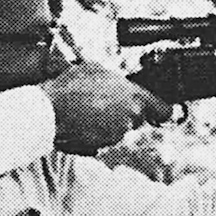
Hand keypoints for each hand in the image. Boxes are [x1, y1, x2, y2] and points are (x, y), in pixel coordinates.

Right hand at [40, 62, 172, 155]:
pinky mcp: (103, 146)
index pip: (162, 109)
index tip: (164, 112)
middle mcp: (131, 118)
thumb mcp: (97, 69)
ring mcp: (117, 135)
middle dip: (125, 111)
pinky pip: (104, 138)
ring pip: (119, 128)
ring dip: (108, 120)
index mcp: (135, 97)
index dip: (163, 110)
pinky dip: (95, 131)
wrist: (50, 111)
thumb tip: (118, 84)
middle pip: (136, 117)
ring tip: (87, 108)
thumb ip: (116, 80)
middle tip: (104, 101)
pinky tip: (81, 120)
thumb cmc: (72, 86)